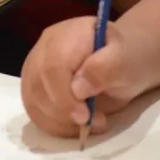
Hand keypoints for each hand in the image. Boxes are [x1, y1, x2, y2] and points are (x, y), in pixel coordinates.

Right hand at [20, 17, 153, 137]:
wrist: (122, 61)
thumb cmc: (127, 58)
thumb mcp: (125, 61)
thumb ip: (103, 69)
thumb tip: (77, 89)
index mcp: (69, 33)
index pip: (52, 66)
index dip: (63, 96)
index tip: (85, 116)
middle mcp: (45, 46)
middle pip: (37, 83)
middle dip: (62, 111)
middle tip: (91, 121)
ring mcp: (36, 63)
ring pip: (32, 98)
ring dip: (58, 120)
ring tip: (86, 123)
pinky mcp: (35, 82)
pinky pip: (33, 108)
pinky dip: (51, 123)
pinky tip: (73, 125)